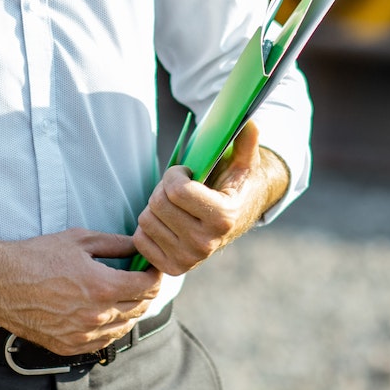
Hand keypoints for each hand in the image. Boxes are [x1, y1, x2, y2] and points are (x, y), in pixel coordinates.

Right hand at [0, 228, 163, 356]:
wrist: (0, 282)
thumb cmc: (36, 257)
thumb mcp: (79, 240)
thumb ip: (115, 243)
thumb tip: (138, 245)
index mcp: (103, 287)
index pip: (147, 287)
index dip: (155, 275)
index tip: (153, 267)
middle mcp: (96, 316)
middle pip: (140, 308)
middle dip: (146, 292)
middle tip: (142, 278)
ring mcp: (83, 335)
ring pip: (124, 328)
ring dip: (131, 311)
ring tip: (126, 295)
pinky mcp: (69, 346)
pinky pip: (103, 342)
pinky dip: (111, 328)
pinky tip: (107, 314)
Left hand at [132, 119, 288, 276]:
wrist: (237, 218)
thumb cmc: (236, 185)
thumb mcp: (244, 162)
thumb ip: (246, 141)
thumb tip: (249, 121)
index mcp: (222, 217)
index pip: (176, 190)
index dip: (176, 173)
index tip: (186, 172)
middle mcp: (205, 244)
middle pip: (158, 203)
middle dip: (164, 188)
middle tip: (180, 188)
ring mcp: (188, 260)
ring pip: (146, 220)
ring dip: (156, 206)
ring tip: (176, 206)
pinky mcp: (173, 268)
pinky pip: (140, 239)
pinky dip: (149, 227)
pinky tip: (167, 222)